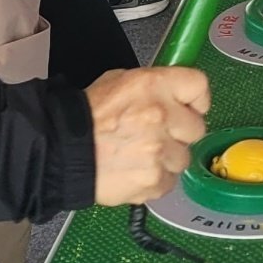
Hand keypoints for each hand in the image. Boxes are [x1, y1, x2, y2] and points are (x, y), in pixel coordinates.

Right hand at [87, 66, 209, 205]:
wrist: (63, 151)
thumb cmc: (88, 115)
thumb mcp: (120, 81)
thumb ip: (153, 86)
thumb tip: (175, 92)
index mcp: (154, 85)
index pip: (199, 86)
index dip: (197, 98)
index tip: (192, 105)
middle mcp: (162, 116)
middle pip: (197, 127)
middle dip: (180, 131)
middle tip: (159, 132)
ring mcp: (160, 151)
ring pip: (184, 157)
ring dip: (168, 157)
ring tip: (142, 153)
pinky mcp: (154, 180)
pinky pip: (169, 181)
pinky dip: (156, 178)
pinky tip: (136, 169)